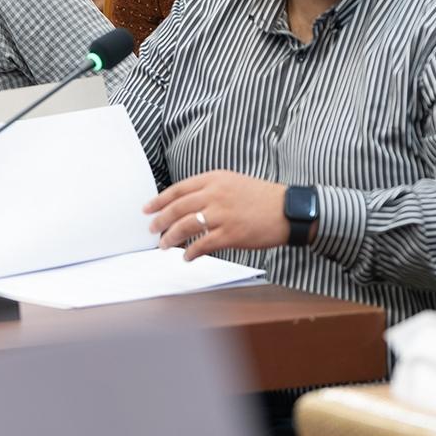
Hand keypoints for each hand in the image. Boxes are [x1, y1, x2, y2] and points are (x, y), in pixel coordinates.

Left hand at [144, 169, 289, 260]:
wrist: (287, 210)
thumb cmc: (262, 197)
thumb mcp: (233, 182)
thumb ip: (210, 189)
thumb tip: (187, 204)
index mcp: (214, 179)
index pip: (178, 189)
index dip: (159, 200)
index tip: (147, 209)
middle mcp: (215, 194)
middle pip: (177, 208)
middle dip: (160, 221)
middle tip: (151, 230)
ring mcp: (222, 214)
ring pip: (185, 226)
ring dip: (171, 237)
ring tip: (164, 245)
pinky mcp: (230, 234)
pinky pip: (203, 245)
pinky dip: (191, 252)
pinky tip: (187, 257)